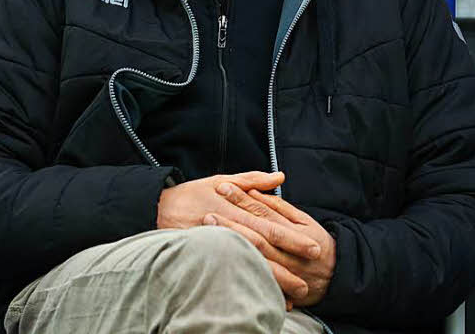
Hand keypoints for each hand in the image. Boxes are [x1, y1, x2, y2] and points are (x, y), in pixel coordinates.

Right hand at [158, 171, 320, 306]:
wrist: (160, 208)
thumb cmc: (194, 193)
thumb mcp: (222, 179)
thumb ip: (253, 180)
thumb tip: (280, 177)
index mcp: (237, 210)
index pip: (271, 226)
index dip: (293, 238)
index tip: (314, 247)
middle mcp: (230, 229)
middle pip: (264, 251)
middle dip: (288, 268)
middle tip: (310, 282)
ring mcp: (219, 245)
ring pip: (250, 266)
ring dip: (273, 282)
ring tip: (293, 296)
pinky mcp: (209, 258)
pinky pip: (233, 274)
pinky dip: (250, 286)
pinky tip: (265, 297)